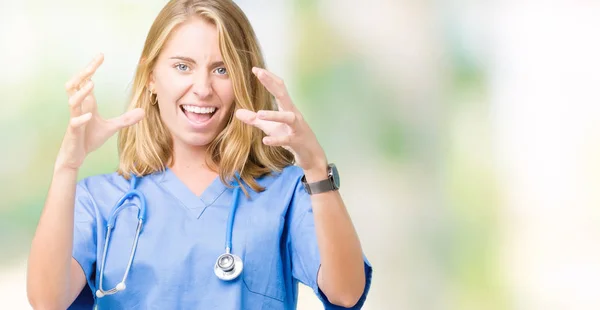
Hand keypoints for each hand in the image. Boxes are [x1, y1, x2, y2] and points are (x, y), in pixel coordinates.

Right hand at [55, 53, 144, 170]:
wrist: (77, 155)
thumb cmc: (89, 138)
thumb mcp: (112, 128)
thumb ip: (126, 119)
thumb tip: (143, 112)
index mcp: (87, 103)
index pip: (86, 80)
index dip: (92, 67)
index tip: (101, 55)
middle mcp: (79, 107)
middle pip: (74, 85)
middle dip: (83, 73)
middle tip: (94, 64)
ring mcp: (75, 119)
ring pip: (72, 101)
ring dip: (81, 93)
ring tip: (92, 84)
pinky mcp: (73, 131)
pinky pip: (74, 123)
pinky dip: (80, 119)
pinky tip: (89, 117)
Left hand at [235, 67, 327, 175]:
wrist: (310, 154)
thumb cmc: (290, 137)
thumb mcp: (270, 127)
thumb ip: (255, 120)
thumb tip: (237, 113)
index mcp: (287, 108)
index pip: (279, 88)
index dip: (269, 78)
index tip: (255, 69)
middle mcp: (293, 114)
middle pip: (283, 95)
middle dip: (272, 84)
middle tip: (259, 73)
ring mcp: (297, 128)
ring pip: (288, 117)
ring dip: (274, 115)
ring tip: (260, 114)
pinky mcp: (297, 141)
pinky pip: (287, 139)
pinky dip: (276, 140)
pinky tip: (266, 140)